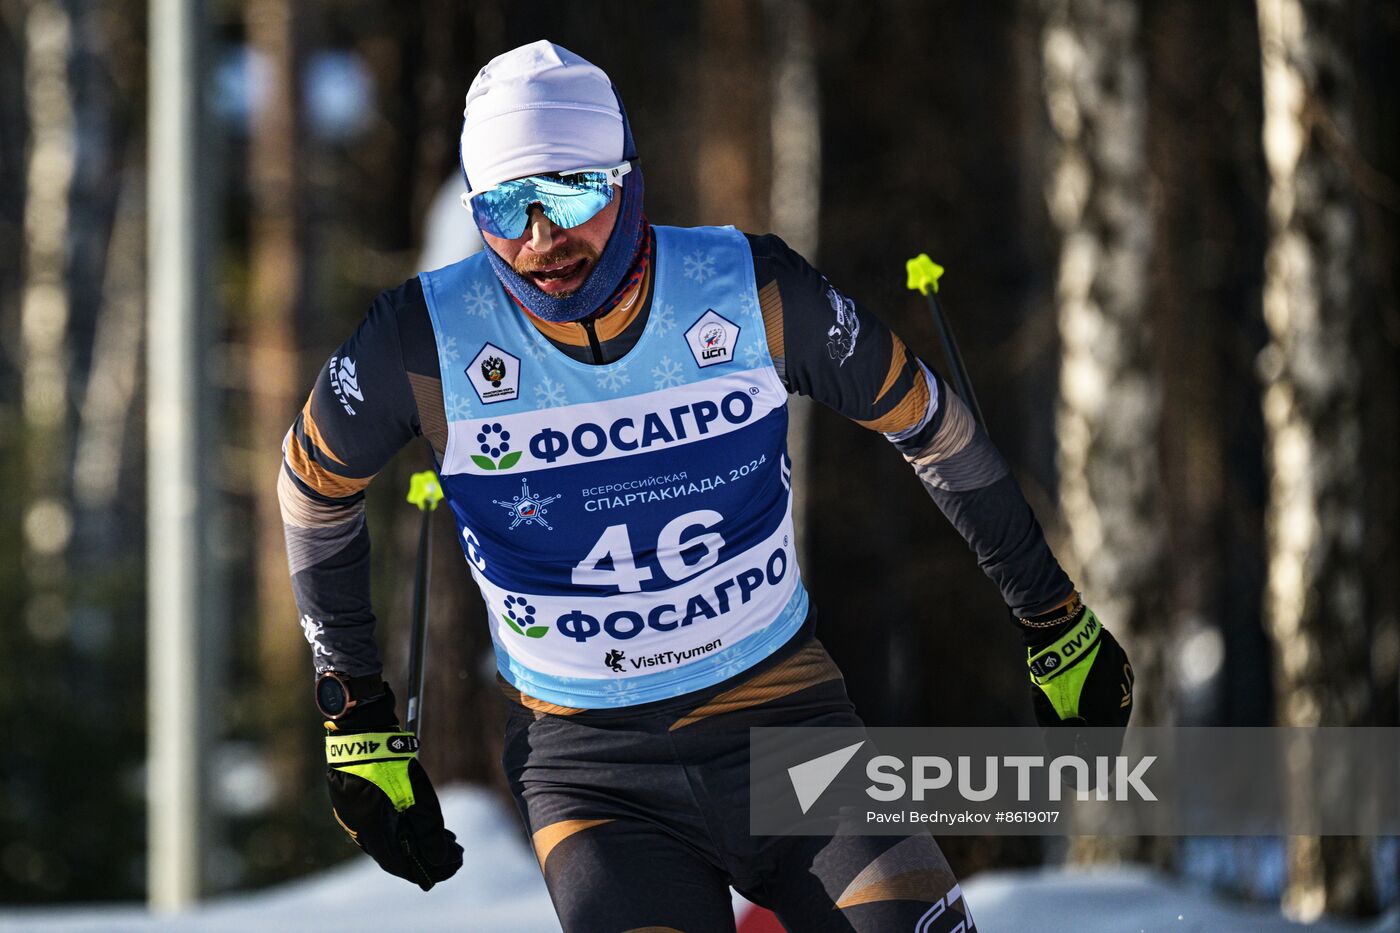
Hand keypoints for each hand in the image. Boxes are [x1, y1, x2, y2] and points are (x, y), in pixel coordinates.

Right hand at [323, 684, 463, 890]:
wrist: (361, 726)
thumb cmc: (389, 758)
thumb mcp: (416, 794)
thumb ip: (428, 829)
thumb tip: (440, 858)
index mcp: (370, 830)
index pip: (399, 864)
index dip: (426, 871)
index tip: (451, 869)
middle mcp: (358, 828)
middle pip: (396, 853)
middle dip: (428, 857)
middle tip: (456, 855)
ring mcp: (356, 815)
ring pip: (391, 839)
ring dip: (419, 843)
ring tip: (448, 841)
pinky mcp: (359, 802)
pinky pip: (384, 825)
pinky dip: (406, 829)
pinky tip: (425, 826)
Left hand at [1023, 604, 1133, 758]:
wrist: (1061, 632)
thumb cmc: (1050, 674)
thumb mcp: (1048, 712)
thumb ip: (1059, 738)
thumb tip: (1064, 764)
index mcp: (1103, 717)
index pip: (1103, 752)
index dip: (1096, 771)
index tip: (1089, 785)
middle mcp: (1120, 703)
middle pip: (1113, 736)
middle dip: (1101, 752)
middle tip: (1095, 771)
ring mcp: (1125, 684)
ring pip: (1119, 714)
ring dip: (1106, 727)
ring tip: (1095, 740)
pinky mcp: (1124, 669)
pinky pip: (1119, 693)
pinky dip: (1109, 704)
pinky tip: (1097, 708)